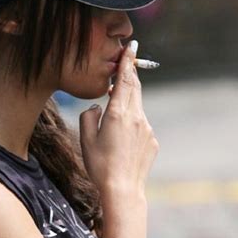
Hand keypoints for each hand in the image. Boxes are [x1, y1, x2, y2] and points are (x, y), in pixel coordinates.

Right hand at [79, 39, 158, 195]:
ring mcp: (147, 129)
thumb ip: (89, 116)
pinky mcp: (152, 141)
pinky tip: (122, 144)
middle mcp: (136, 117)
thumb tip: (97, 107)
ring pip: (137, 108)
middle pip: (135, 88)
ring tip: (114, 123)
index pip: (125, 80)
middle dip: (130, 77)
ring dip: (128, 107)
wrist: (123, 190)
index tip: (131, 47)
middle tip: (127, 65)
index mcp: (118, 113)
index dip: (128, 62)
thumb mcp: (86, 139)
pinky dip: (132, 127)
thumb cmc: (100, 166)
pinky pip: (141, 126)